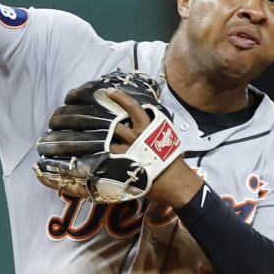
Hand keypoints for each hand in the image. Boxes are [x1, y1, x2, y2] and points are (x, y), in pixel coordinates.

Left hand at [105, 90, 204, 208]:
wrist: (174, 181)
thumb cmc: (172, 161)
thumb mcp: (166, 137)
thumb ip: (154, 128)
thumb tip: (144, 122)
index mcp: (149, 128)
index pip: (133, 107)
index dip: (121, 98)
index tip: (110, 91)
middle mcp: (137, 137)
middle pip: (116, 125)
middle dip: (108, 124)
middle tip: (100, 122)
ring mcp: (129, 152)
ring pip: (110, 142)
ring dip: (106, 143)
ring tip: (102, 144)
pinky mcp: (124, 166)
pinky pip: (109, 159)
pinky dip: (105, 158)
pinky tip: (102, 159)